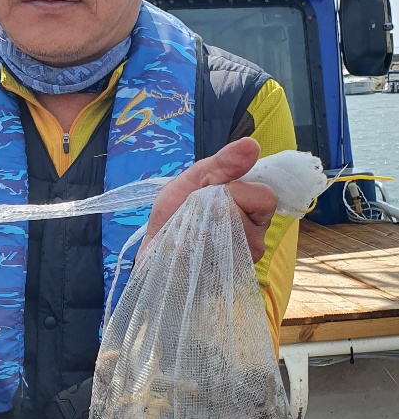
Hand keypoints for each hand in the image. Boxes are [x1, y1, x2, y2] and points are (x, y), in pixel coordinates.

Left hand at [140, 139, 277, 263]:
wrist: (153, 250)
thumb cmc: (175, 214)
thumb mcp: (194, 179)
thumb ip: (222, 163)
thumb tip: (251, 144)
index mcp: (250, 207)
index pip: (265, 196)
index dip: (237, 191)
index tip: (214, 192)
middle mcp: (255, 234)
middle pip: (254, 215)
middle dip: (221, 207)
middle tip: (199, 212)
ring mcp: (246, 257)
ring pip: (238, 233)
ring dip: (208, 226)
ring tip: (193, 230)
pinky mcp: (231, 273)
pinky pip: (221, 253)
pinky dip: (201, 244)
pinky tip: (193, 247)